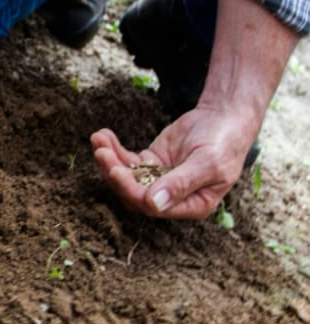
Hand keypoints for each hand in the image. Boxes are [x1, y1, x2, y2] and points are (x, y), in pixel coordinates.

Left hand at [90, 103, 258, 219]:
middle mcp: (172, 197)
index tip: (116, 171)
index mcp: (192, 205)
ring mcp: (159, 179)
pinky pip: (127, 160)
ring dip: (109, 160)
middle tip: (101, 152)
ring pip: (126, 176)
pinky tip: (103, 135)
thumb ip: (181, 183)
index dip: (131, 190)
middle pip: (134, 193)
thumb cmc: (224, 142)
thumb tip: (154, 204)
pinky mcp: (151, 162)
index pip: (153, 206)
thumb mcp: (208, 163)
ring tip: (98, 139)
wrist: (224, 117)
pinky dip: (113, 149)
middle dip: (114, 173)